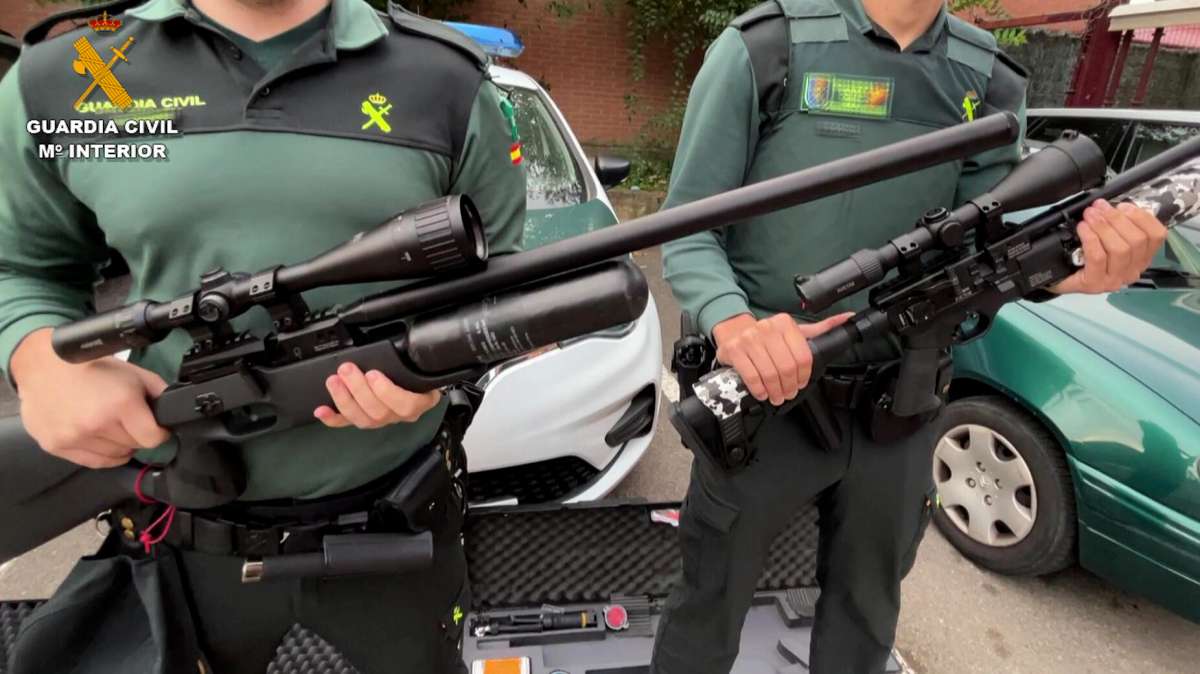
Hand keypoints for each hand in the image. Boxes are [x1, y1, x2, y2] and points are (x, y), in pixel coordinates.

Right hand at [12, 328, 170, 468]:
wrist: (44, 364)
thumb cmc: (90, 365)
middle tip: (127, 418)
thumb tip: (173, 411)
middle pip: (134, 446)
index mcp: (121, 404)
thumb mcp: (134, 373)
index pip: (154, 439)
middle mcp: (97, 424)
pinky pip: (93, 462)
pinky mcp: (57, 446)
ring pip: (115, 456)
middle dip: (136, 434)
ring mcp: (75, 437)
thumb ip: (159, 393)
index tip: (157, 428)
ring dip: (118, 444)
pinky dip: (102, 453)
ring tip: (109, 423)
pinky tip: (100, 437)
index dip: (159, 432)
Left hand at [314, 362, 441, 428]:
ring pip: (363, 419)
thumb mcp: (421, 363)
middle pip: (379, 412)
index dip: (387, 392)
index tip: (373, 373)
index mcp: (419, 401)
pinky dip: (332, 418)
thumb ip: (413, 359)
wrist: (414, 383)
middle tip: (347, 369)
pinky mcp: (363, 419)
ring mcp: (381, 419)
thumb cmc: (417, 371)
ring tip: (334, 381)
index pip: (407, 405)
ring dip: (344, 399)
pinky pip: (347, 424)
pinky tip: (321, 410)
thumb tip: (401, 341)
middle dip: (358, 389)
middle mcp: (399, 414)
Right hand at [712, 312, 853, 405]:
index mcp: (785, 323)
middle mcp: (767, 328)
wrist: (733, 331)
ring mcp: (749, 339)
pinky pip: (751, 376)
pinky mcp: (734, 350)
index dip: (804, 376)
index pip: (803, 356)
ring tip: (776, 396)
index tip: (800, 384)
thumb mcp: (793, 331)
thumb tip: (847, 318)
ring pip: (770, 374)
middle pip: (787, 368)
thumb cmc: (766, 336)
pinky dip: (759, 389)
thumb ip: (819, 329)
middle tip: (788, 394)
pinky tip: (762, 392)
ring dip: (775, 391)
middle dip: (789, 387)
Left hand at [1050, 200, 1166, 294]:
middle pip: (1137, 240)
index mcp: (1141, 257)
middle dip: (1116, 218)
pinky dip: (1091, 238)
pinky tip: (1083, 229)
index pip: (1156, 235)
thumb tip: (1115, 205)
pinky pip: (1098, 257)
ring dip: (1103, 227)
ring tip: (1089, 216)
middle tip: (1098, 208)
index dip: (1141, 216)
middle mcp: (1132, 270)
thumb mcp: (1106, 237)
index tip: (1122, 205)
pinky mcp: (1095, 284)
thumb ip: (1117, 224)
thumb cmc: (1084, 255)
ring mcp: (1114, 280)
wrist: (1058, 277)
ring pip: (1119, 249)